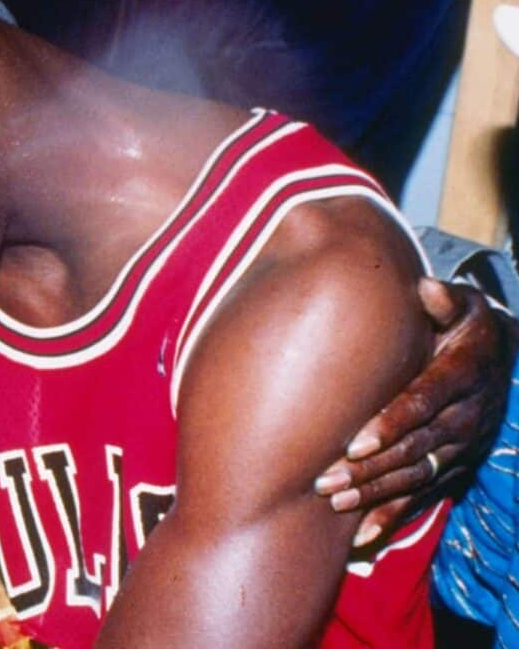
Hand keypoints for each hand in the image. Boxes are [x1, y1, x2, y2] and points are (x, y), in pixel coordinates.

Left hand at [314, 278, 513, 544]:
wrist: (499, 358)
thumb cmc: (462, 324)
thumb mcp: (464, 305)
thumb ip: (444, 300)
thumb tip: (426, 288)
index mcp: (464, 373)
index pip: (425, 402)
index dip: (392, 424)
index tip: (356, 442)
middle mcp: (467, 415)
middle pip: (415, 447)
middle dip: (370, 467)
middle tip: (325, 480)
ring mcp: (462, 446)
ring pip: (416, 476)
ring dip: (375, 493)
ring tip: (333, 502)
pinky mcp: (455, 467)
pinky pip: (423, 497)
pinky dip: (392, 516)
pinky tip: (360, 536)